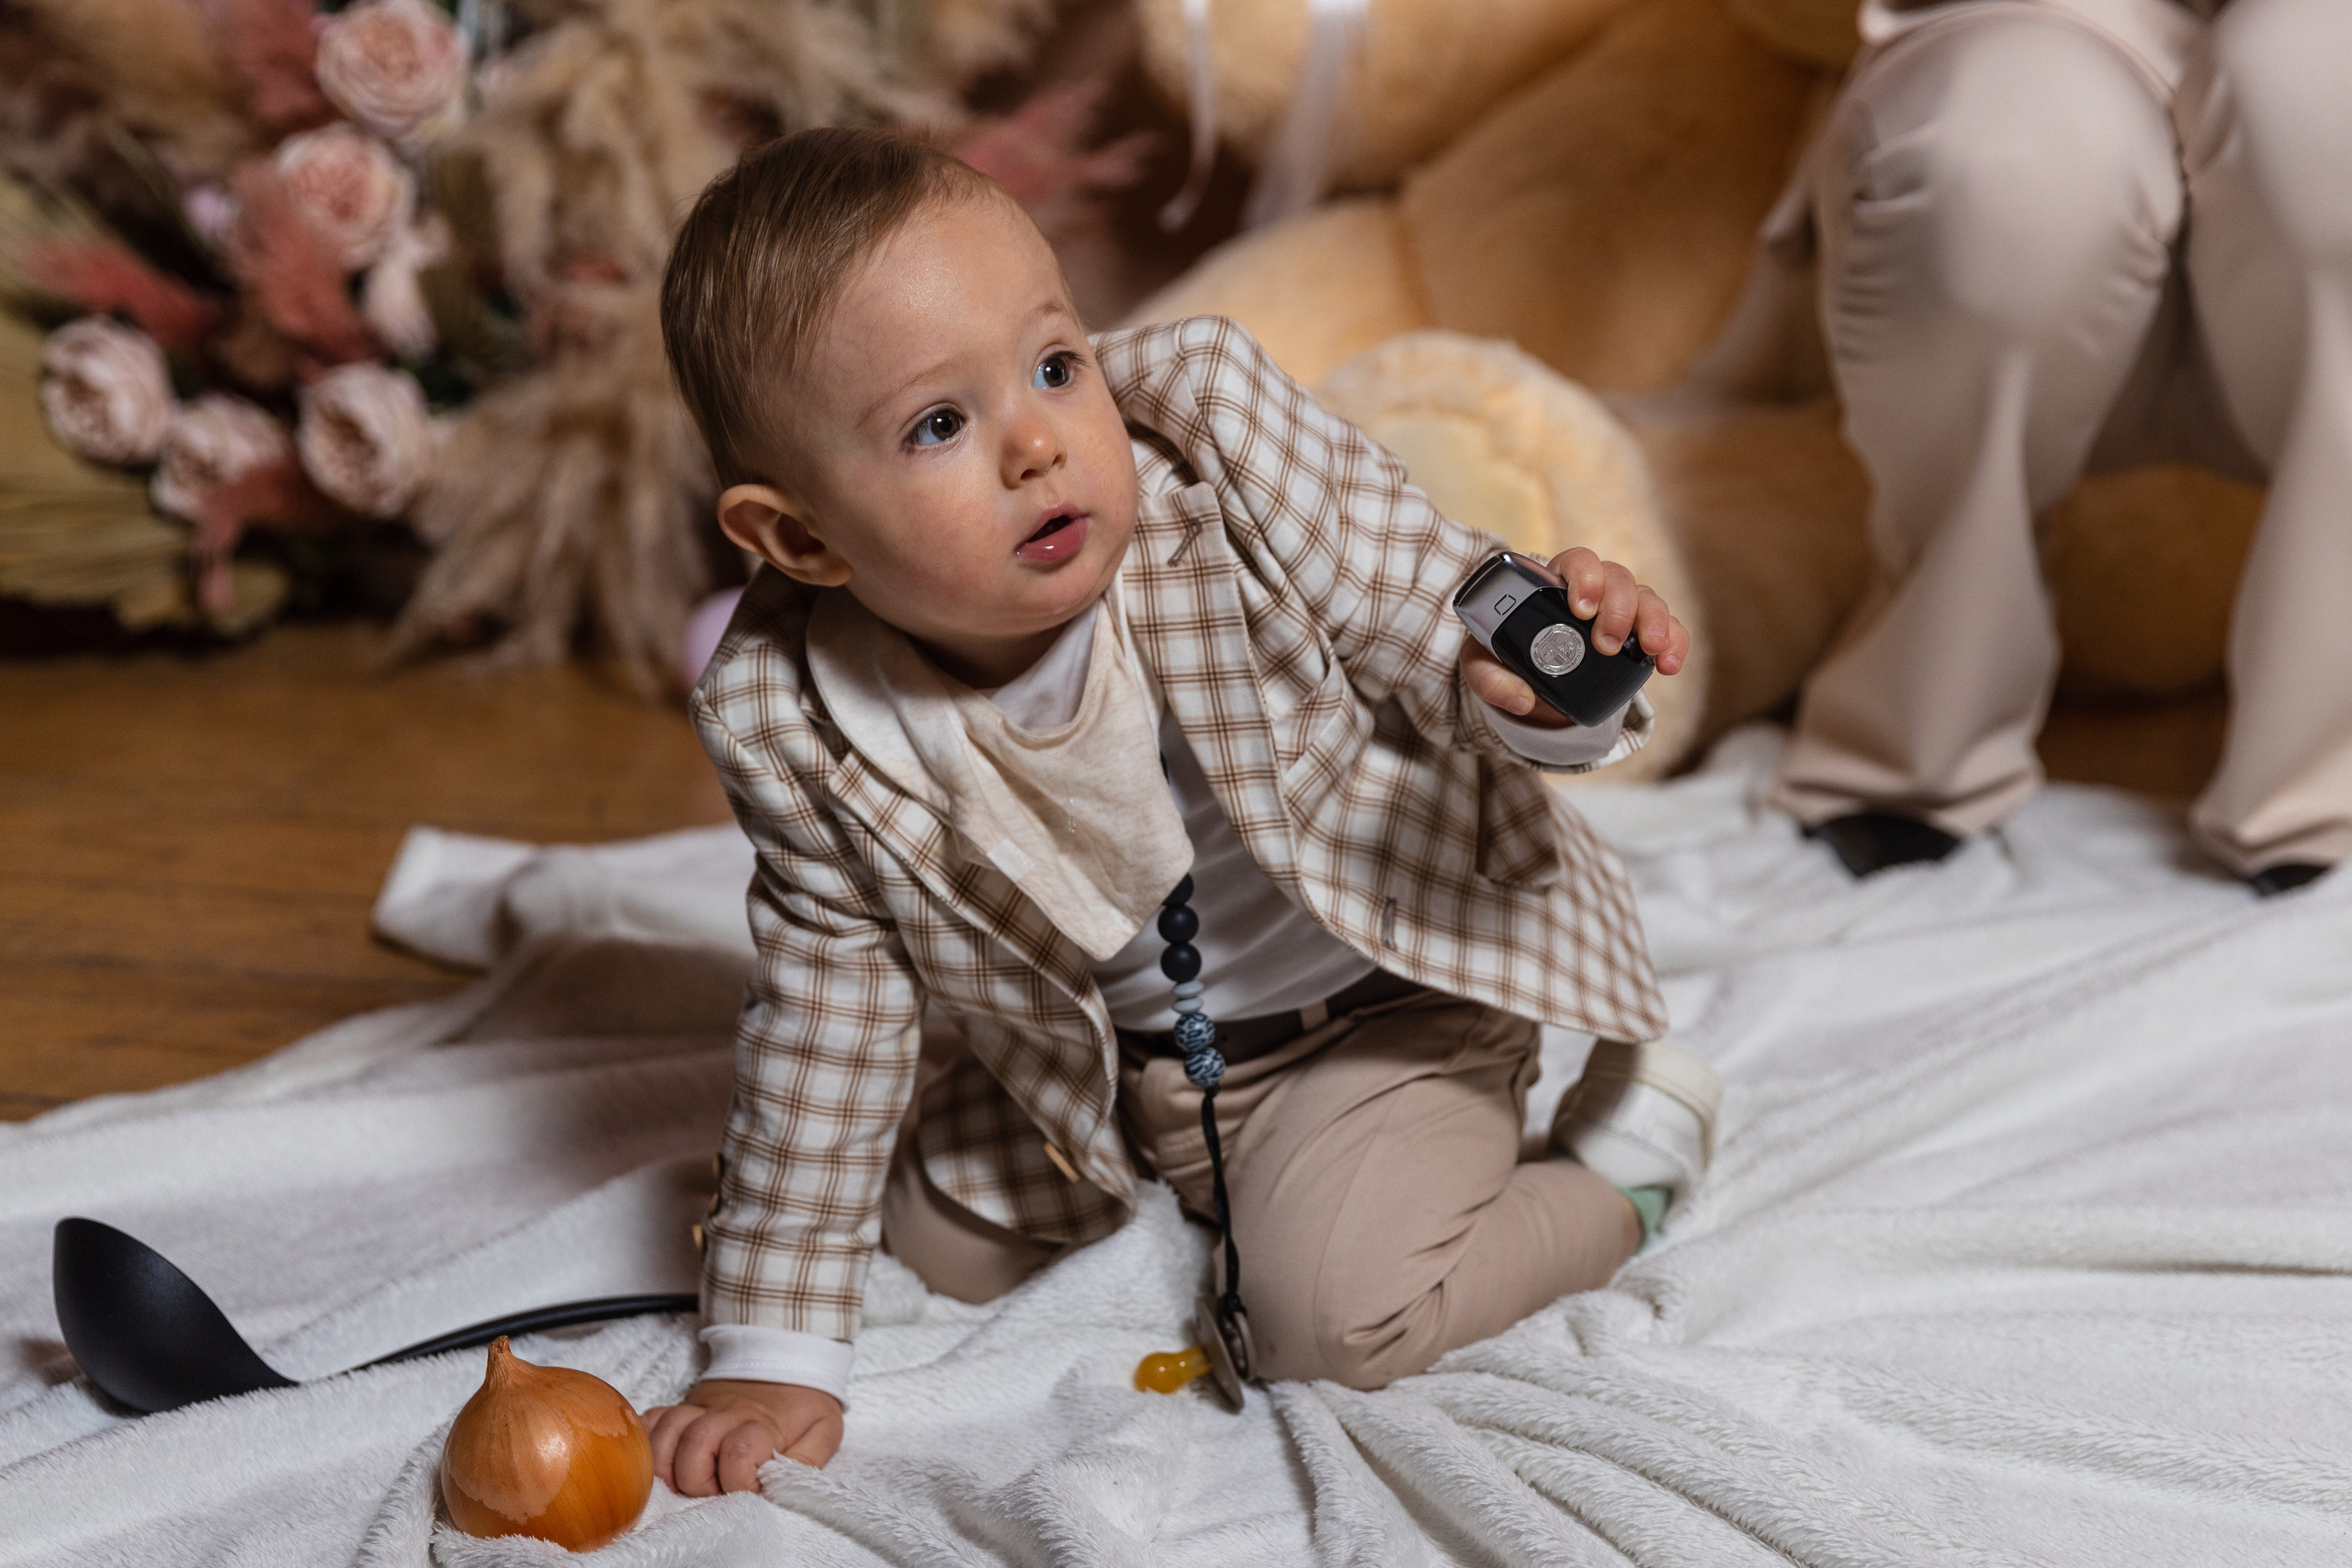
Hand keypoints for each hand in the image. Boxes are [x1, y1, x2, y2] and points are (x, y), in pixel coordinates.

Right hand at [642, 1379, 843, 1494]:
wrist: (788, 1356)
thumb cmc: (804, 1402)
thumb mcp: (824, 1429)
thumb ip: (807, 1460)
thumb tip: (780, 1487)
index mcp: (762, 1422)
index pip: (739, 1453)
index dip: (740, 1482)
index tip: (751, 1489)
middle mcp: (725, 1412)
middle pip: (694, 1447)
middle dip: (699, 1480)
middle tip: (715, 1488)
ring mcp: (698, 1406)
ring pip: (665, 1433)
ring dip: (667, 1466)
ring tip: (685, 1480)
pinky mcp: (682, 1404)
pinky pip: (650, 1420)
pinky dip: (647, 1442)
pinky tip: (660, 1460)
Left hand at [1461, 547, 1689, 728]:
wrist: (1530, 675)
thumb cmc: (1504, 655)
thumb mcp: (1483, 665)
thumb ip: (1489, 678)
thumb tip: (1520, 700)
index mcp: (1553, 582)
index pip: (1577, 561)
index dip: (1585, 578)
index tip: (1580, 608)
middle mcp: (1594, 589)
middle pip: (1618, 578)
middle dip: (1618, 608)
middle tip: (1606, 644)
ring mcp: (1622, 609)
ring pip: (1648, 598)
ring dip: (1654, 621)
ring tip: (1652, 651)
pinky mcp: (1641, 634)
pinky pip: (1669, 629)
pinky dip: (1676, 642)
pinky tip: (1671, 665)